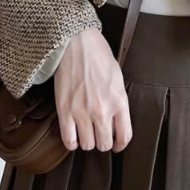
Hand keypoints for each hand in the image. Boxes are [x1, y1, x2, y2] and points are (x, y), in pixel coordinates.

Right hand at [54, 27, 131, 151]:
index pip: (125, 136)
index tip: (117, 144)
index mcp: (119, 101)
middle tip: (98, 135)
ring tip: (85, 132)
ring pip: (87, 145)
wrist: (77, 44)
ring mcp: (82, 112)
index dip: (120, 144)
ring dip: (86, 141)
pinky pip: (68, 139)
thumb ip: (117, 101)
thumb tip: (114, 120)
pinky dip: (71, 142)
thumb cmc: (98, 56)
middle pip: (104, 144)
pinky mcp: (65, 111)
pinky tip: (73, 136)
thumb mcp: (117, 78)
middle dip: (102, 142)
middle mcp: (103, 111)